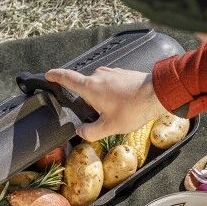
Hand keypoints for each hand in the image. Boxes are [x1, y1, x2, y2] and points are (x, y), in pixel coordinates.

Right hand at [45, 67, 168, 140]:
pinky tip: (125, 105)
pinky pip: (112, 84)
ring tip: (116, 112)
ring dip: (103, 99)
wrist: (158, 94)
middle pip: (85, 88)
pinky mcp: (123, 73)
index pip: (67, 78)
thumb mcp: (109, 127)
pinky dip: (114, 94)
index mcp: (90, 87)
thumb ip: (91, 132)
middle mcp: (99, 75)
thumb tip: (81, 132)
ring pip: (99, 86)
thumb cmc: (133, 109)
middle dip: (89, 102)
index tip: (48, 75)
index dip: (55, 76)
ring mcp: (112, 73)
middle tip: (100, 117)